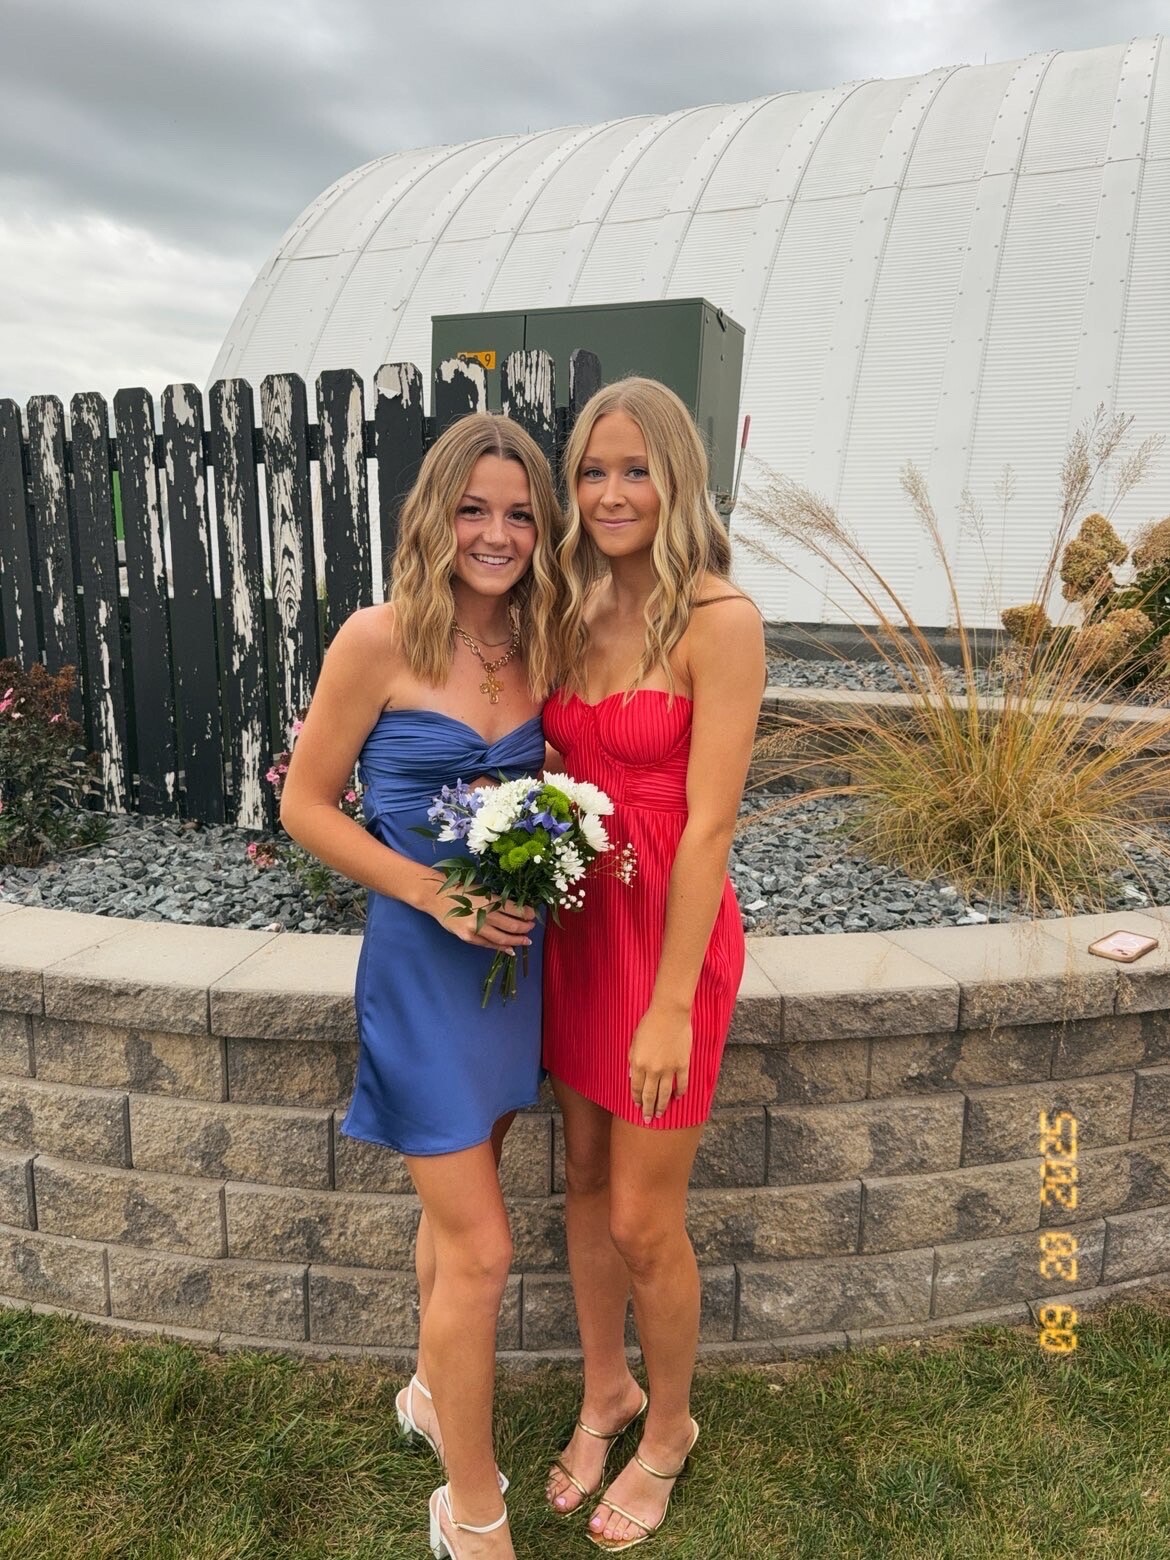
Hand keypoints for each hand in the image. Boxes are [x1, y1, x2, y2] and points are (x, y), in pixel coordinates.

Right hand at [426, 879, 535, 952]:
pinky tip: (510, 949)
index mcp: (490, 899)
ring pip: (503, 938)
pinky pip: (489, 944)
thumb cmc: (461, 890)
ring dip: (517, 940)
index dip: (528, 914)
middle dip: (525, 928)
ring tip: (526, 941)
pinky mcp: (468, 937)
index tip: (533, 914)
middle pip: (512, 925)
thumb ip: (498, 901)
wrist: (437, 897)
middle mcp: (484, 914)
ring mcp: (476, 928)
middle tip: (531, 927)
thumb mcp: (482, 890)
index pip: (515, 910)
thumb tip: (517, 911)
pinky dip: (501, 947)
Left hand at [628, 1005, 691, 1123]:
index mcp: (638, 1063)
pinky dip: (680, 1092)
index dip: (637, 1099)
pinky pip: (682, 1083)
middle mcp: (653, 1070)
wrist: (669, 1013)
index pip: (637, 1087)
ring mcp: (669, 1068)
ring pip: (665, 1093)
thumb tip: (634, 1075)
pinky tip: (678, 1097)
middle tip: (648, 1120)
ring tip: (661, 1114)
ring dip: (662, 1105)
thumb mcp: (634, 1041)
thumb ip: (633, 1060)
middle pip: (650, 1095)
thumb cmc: (649, 1023)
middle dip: (648, 1109)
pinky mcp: (682, 1064)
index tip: (637, 1106)